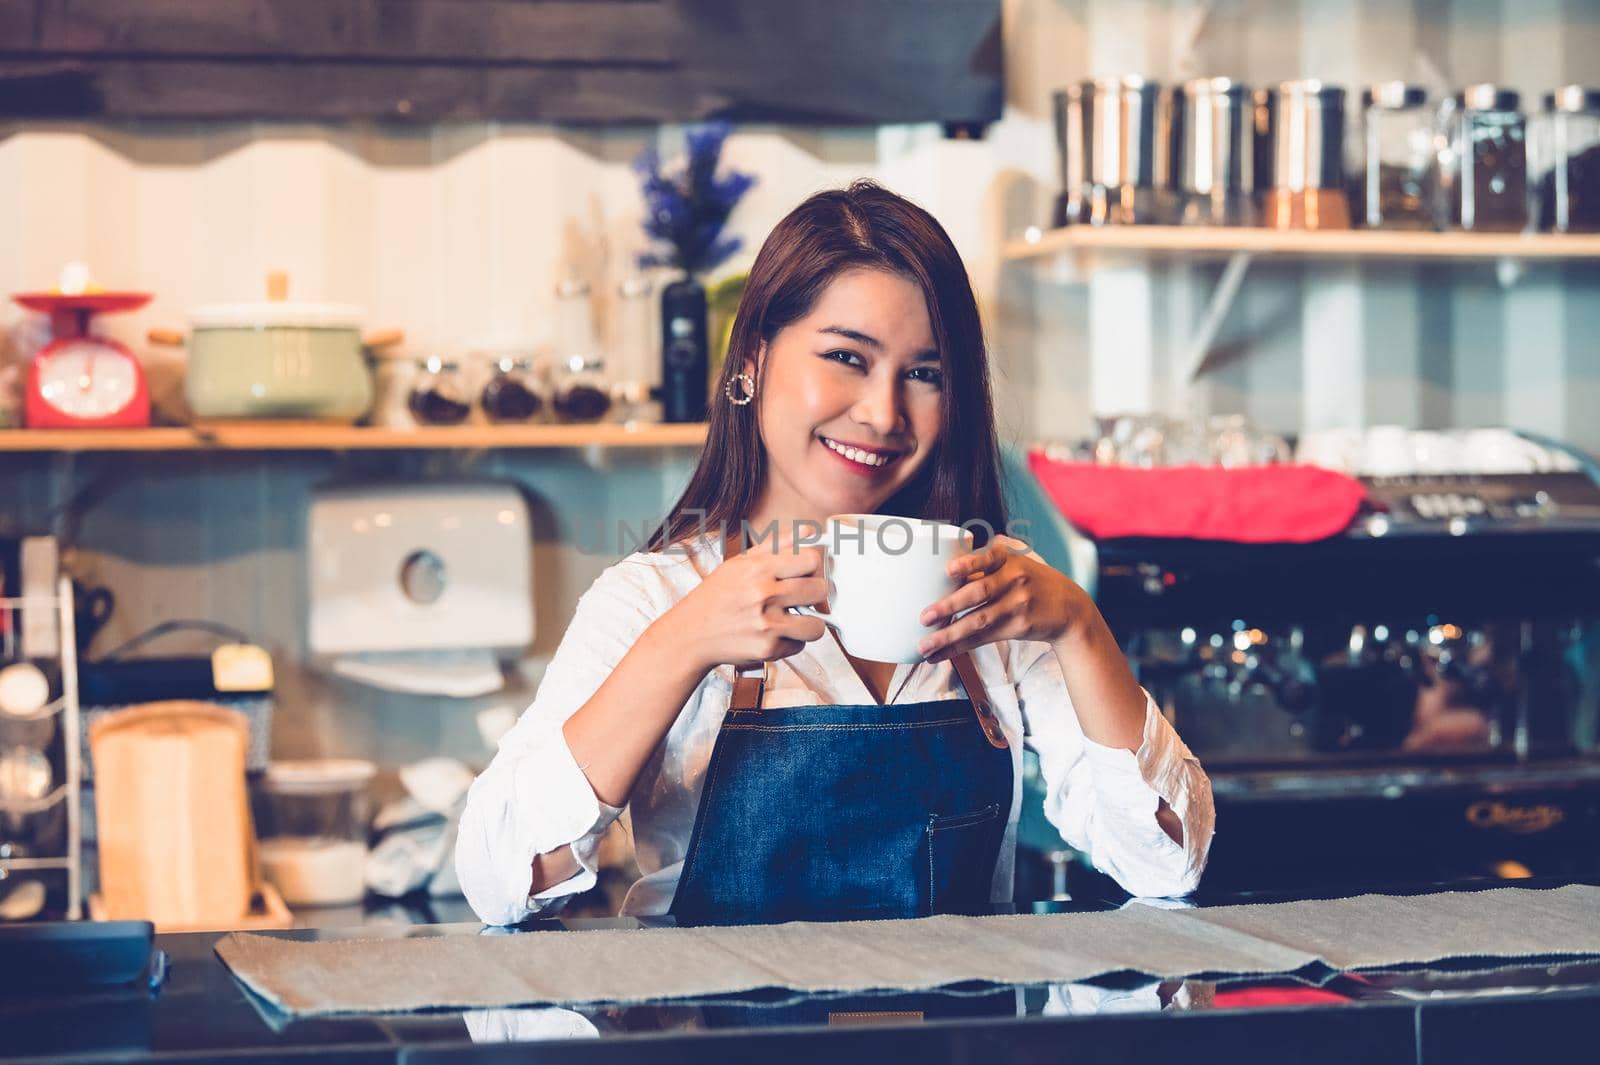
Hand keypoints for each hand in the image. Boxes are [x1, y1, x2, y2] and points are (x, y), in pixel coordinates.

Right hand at [667, 530, 829, 672]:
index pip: (811, 559)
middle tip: (803, 597)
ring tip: (795, 619)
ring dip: (809, 623)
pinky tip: (775, 634)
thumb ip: (777, 544)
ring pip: (817, 625)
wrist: (690, 634)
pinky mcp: (768, 649)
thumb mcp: (740, 563)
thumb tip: (811, 531)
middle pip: (819, 590)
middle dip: (815, 594)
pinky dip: (791, 642)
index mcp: (758, 568)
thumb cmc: (716, 597)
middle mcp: (763, 595)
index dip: (813, 566)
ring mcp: (767, 624)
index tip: (807, 572)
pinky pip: (800, 645)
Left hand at [916, 536, 1084, 661]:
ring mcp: (1018, 605)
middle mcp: (1015, 580)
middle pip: (978, 593)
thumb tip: (953, 554)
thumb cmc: (1034, 582)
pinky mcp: (1018, 627)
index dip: (968, 564)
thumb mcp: (1021, 561)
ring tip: (924, 645)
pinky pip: (983, 639)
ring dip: (948, 635)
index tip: (949, 570)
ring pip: (978, 622)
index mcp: (1010, 559)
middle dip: (949, 606)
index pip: (988, 558)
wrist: (1070, 609)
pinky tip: (939, 654)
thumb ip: (992, 557)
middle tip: (924, 616)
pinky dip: (959, 648)